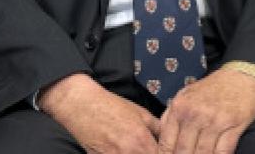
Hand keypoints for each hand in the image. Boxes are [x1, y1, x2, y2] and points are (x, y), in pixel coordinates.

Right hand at [40, 73, 160, 153]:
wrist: (82, 105)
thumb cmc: (112, 107)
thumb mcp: (141, 113)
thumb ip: (159, 129)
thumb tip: (172, 138)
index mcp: (142, 140)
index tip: (170, 153)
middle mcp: (129, 153)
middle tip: (150, 150)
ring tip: (138, 150)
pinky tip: (125, 151)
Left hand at [158, 67, 254, 153]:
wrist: (240, 76)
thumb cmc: (211, 89)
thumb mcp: (185, 95)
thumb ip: (171, 116)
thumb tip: (161, 137)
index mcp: (179, 108)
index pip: (166, 143)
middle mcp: (195, 114)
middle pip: (183, 151)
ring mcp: (214, 120)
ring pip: (203, 153)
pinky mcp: (233, 125)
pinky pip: (223, 151)